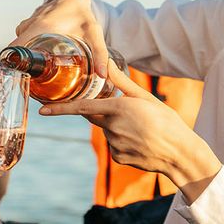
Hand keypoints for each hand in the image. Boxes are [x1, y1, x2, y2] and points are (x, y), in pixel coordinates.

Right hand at [12, 0, 108, 77]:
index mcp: (42, 28)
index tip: (18, 79)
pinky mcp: (28, 25)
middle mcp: (30, 26)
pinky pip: (22, 39)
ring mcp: (27, 25)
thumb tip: (103, 75)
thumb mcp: (93, 34)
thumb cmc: (82, 15)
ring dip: (24, 57)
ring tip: (35, 72)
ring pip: (19, 45)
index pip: (17, 48)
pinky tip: (38, 57)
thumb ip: (99, 54)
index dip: (13, 64)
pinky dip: (27, 49)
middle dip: (19, 66)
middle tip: (30, 82)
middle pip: (15, 50)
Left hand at [40, 61, 220, 200]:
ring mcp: (114, 145)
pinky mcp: (117, 158)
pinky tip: (140, 141)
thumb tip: (107, 65)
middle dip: (102, 111)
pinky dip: (122, 140)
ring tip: (141, 129)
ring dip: (116, 126)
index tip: (43, 111)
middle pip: (95, 116)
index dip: (61, 109)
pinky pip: (113, 145)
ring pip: (106, 130)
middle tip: (126, 112)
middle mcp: (112, 128)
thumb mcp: (145, 98)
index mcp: (118, 110)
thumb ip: (121, 82)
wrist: (180, 154)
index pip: (82, 107)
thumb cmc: (166, 122)